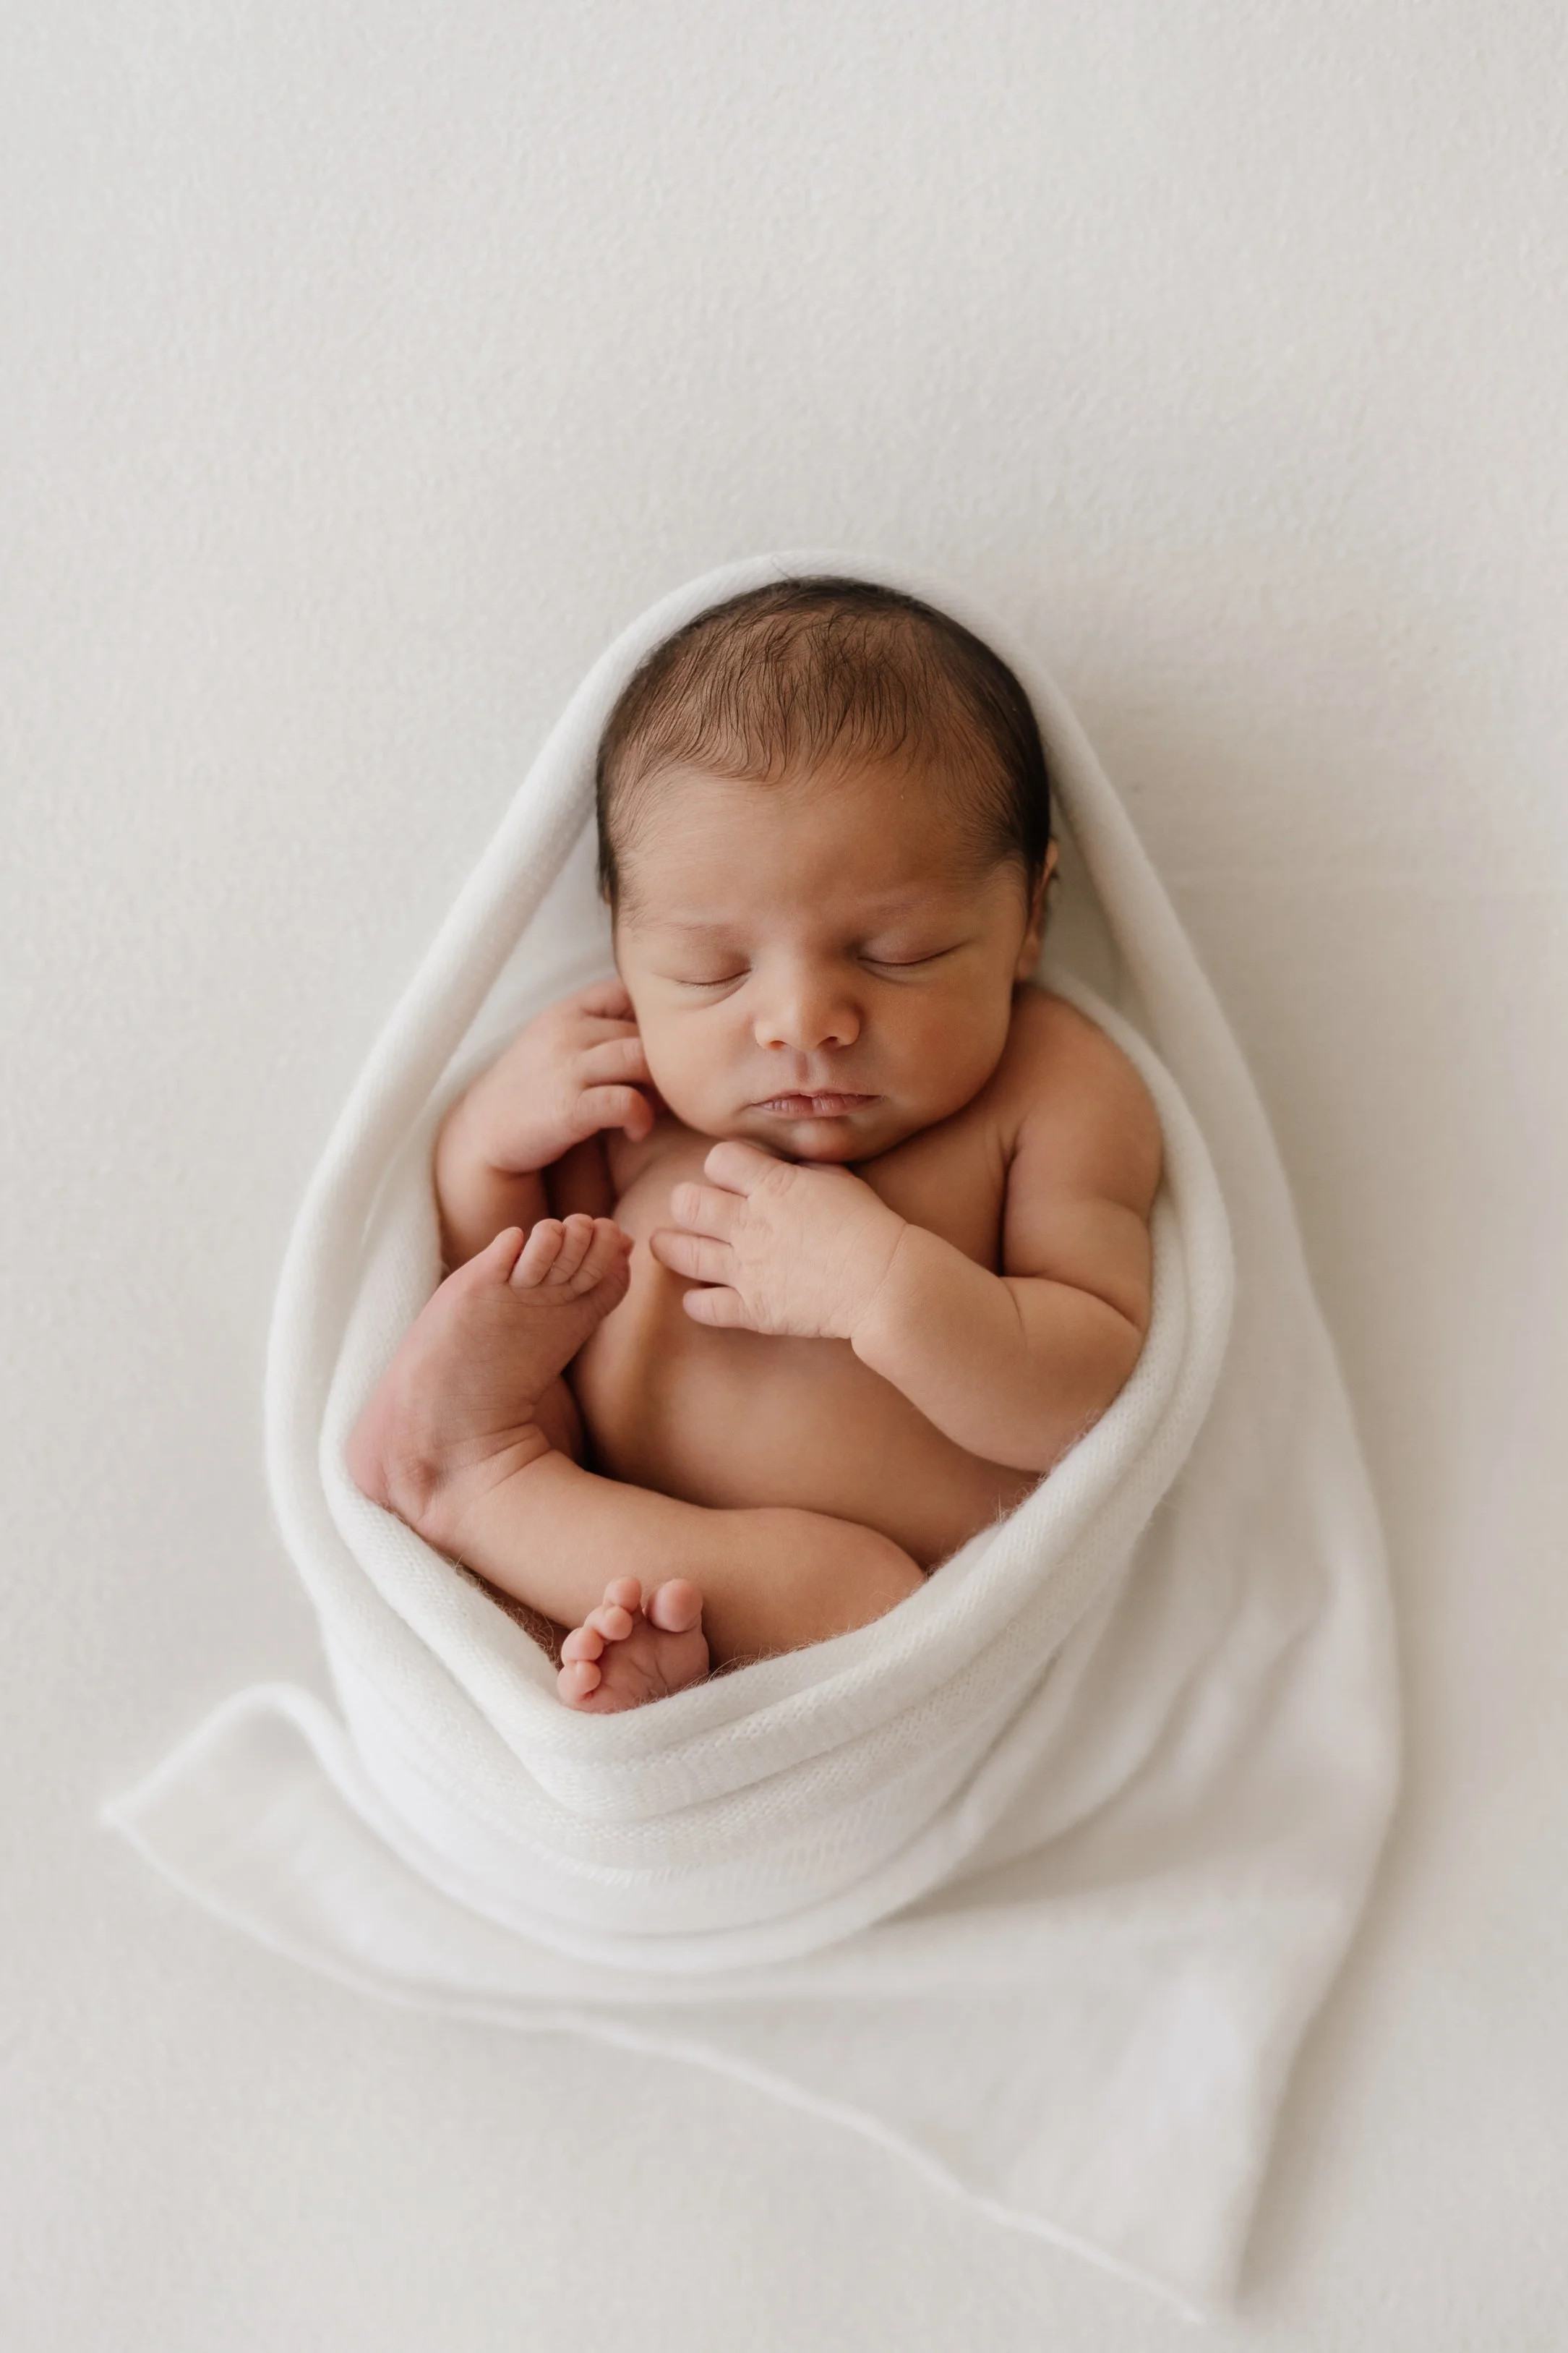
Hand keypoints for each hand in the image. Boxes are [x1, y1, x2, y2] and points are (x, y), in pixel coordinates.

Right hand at [455, 979, 657, 1174]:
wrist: (483, 1132)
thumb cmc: (533, 1088)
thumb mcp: (557, 1041)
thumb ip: (597, 1027)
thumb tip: (659, 1029)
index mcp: (568, 1010)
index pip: (626, 993)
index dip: (650, 1022)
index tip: (651, 1054)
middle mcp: (567, 1031)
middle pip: (643, 1031)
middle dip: (663, 1063)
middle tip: (663, 1092)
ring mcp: (566, 1068)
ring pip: (639, 1059)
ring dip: (659, 1088)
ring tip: (654, 1109)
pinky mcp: (569, 1109)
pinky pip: (626, 1102)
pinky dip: (642, 1117)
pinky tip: (636, 1131)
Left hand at [649, 1139, 906, 1339]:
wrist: (886, 1282)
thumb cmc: (871, 1227)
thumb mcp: (840, 1180)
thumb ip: (804, 1170)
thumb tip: (789, 1165)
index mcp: (773, 1186)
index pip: (718, 1160)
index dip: (720, 1167)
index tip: (728, 1177)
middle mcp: (750, 1224)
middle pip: (686, 1201)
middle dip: (685, 1203)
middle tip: (692, 1211)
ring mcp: (746, 1269)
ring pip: (681, 1252)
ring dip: (669, 1246)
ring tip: (665, 1244)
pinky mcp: (752, 1309)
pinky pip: (702, 1307)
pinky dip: (696, 1302)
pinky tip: (699, 1296)